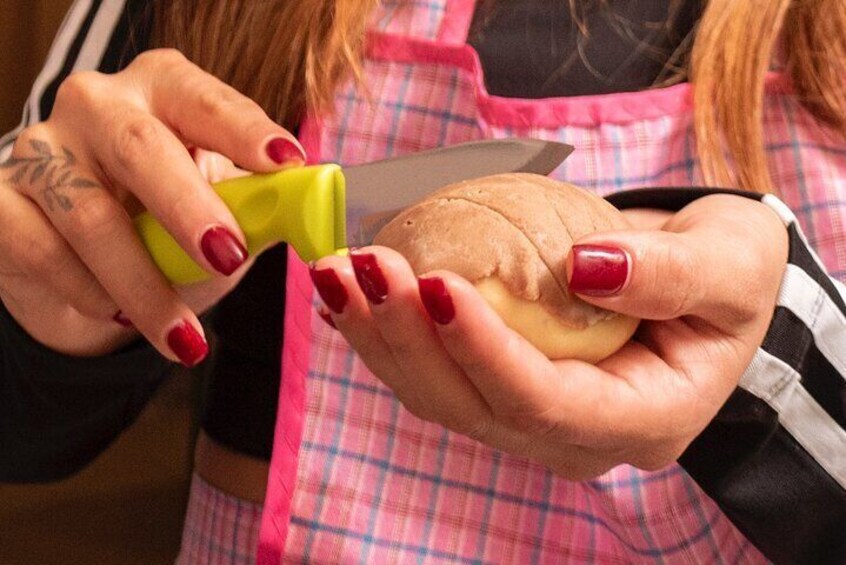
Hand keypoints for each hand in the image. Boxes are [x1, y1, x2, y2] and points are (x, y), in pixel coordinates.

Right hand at [0, 49, 303, 364]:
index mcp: (163, 92)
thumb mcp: (222, 216)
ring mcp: (41, 149)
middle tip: (228, 257)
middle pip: (140, 148)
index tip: (286, 163)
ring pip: (91, 215)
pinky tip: (117, 317)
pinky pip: (41, 250)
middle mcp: (98, 105)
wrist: (91, 275)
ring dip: (145, 285)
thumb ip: (259, 210)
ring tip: (183, 335)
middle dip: (188, 208)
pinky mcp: (2, 201)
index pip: (205, 101)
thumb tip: (309, 217)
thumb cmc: (168, 233)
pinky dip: (88, 293)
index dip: (245, 130)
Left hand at [310, 194, 787, 478]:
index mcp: (641, 420)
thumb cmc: (726, 274)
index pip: (547, 402)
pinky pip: (430, 370)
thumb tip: (585, 268)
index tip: (435, 283)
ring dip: (379, 335)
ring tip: (337, 273)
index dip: (485, 350)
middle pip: (473, 405)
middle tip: (366, 265)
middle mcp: (575, 435)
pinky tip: (346, 294)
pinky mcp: (497, 385)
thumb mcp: (730, 264)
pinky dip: (384, 331)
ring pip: (437, 394)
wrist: (698, 281)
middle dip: (409, 338)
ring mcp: (530, 416)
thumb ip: (670, 274)